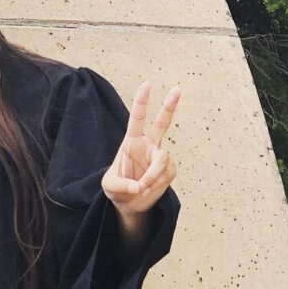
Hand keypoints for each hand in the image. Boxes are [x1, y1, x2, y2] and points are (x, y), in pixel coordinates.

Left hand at [101, 81, 179, 215]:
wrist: (129, 203)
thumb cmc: (117, 189)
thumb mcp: (110, 187)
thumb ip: (121, 185)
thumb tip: (139, 186)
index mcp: (132, 142)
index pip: (137, 119)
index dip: (141, 103)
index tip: (146, 85)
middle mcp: (148, 145)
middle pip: (162, 123)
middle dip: (170, 106)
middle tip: (177, 89)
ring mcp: (160, 157)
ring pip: (161, 161)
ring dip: (151, 178)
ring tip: (141, 189)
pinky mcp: (169, 170)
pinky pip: (165, 175)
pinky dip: (156, 185)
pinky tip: (148, 190)